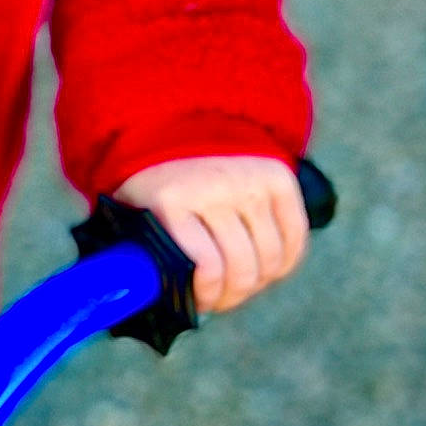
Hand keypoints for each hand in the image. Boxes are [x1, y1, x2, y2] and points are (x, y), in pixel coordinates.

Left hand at [112, 155, 308, 314]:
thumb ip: (135, 249)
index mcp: (171, 200)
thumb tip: (136, 301)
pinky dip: (285, 261)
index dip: (208, 296)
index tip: (200, 304)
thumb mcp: (129, 209)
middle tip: (223, 300)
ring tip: (241, 285)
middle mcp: (214, 188)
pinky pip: (295, 236)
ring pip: (271, 257)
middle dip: (234, 295)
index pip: (207, 267)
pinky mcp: (278, 177)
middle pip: (243, 267)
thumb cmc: (150, 181)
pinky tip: (268, 269)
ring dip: (259, 282)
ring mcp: (250, 181)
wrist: (175, 121)